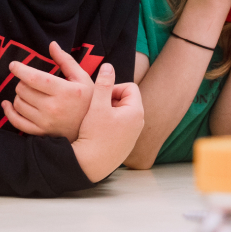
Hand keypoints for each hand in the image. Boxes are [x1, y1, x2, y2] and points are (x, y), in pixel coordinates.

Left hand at [3, 41, 94, 139]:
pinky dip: (9, 112)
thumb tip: (52, 44)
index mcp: (64, 91)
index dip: (20, 70)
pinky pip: (17, 122)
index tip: (13, 65)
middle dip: (22, 82)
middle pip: (23, 90)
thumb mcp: (82, 77)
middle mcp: (53, 107)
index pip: (34, 78)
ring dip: (19, 95)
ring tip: (28, 93)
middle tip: (30, 81)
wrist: (94, 128)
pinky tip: (7, 105)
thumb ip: (65, 60)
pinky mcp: (41, 132)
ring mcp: (46, 122)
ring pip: (18, 104)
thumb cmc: (88, 99)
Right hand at [74, 64, 143, 181]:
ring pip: (122, 113)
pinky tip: (97, 131)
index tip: (100, 98)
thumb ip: (104, 84)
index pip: (130, 87)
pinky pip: (120, 126)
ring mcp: (133, 135)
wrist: (91, 164)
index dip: (114, 88)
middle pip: (126, 99)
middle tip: (96, 108)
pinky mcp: (126, 144)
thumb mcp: (98, 106)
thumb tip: (108, 66)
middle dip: (111, 100)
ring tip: (95, 120)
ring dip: (109, 112)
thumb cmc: (95, 135)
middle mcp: (139, 123)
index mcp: (136, 111)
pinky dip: (110, 124)